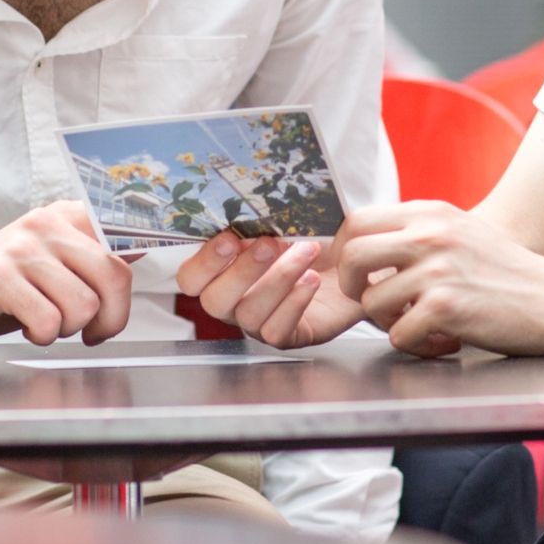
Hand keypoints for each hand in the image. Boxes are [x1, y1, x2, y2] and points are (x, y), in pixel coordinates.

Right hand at [0, 200, 132, 348]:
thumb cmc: (4, 287)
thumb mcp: (54, 263)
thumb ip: (94, 256)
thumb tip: (144, 246)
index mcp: (65, 216)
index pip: (125, 243)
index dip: (127, 289)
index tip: (113, 313)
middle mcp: (45, 224)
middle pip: (114, 276)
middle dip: (108, 319)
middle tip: (89, 333)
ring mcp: (20, 248)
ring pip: (83, 304)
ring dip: (68, 329)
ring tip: (46, 322)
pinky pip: (48, 321)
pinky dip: (43, 336)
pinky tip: (27, 327)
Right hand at [172, 231, 364, 347]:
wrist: (352, 261)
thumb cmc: (312, 238)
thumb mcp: (285, 222)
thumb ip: (258, 220)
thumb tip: (247, 207)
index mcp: (222, 271)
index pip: (191, 278)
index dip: (204, 262)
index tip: (230, 238)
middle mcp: (233, 302)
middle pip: (214, 301)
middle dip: (242, 271)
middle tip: (269, 244)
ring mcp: (258, 323)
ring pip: (249, 314)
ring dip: (279, 279)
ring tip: (307, 252)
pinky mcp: (288, 336)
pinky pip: (277, 330)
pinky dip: (294, 302)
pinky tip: (311, 280)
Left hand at [330, 201, 543, 357]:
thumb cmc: (507, 271)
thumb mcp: (461, 231)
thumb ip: (418, 231)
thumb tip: (368, 243)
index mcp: (429, 213)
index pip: (357, 220)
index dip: (345, 251)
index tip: (356, 274)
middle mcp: (430, 235)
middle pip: (353, 256)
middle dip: (353, 288)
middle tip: (375, 304)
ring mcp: (438, 270)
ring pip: (371, 302)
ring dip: (388, 324)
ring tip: (419, 325)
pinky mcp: (447, 307)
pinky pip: (400, 335)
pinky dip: (417, 346)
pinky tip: (444, 340)